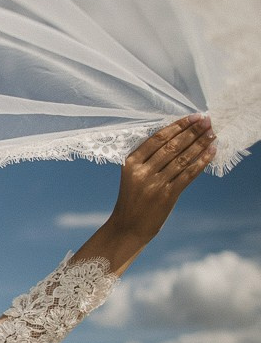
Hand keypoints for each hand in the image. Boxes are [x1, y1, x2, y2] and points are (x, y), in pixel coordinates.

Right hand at [107, 114, 216, 244]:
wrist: (129, 226)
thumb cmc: (133, 198)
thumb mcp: (132, 175)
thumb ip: (149, 159)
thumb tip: (178, 138)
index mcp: (130, 163)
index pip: (157, 139)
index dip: (178, 126)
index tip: (193, 117)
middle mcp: (142, 172)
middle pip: (172, 146)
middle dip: (192, 132)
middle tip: (207, 121)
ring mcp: (155, 184)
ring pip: (182, 159)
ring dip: (200, 144)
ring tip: (212, 133)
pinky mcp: (167, 195)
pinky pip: (188, 174)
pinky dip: (201, 162)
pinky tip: (211, 152)